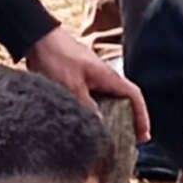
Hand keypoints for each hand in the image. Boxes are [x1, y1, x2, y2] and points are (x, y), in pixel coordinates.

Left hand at [24, 26, 150, 141]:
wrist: (39, 40)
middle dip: (130, 120)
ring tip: (111, 138)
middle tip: (129, 142)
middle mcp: (105, 77)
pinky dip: (98, 111)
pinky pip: (96, 98)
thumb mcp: (71, 86)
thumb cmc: (57, 58)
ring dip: (113, 117)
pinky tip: (89, 123)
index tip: (144, 136)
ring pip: (110, 100)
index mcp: (108, 76)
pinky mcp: (81, 79)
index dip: (142, 116)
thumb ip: (86, 106)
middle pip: (125, 100)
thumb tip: (100, 125)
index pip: (134, 96)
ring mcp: (93, 78)